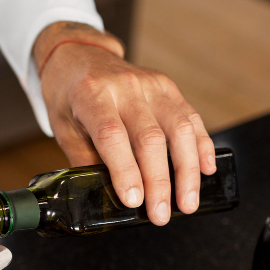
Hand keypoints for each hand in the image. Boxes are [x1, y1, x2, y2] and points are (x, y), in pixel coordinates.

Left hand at [34, 22, 216, 224]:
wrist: (78, 54)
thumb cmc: (68, 95)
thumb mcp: (63, 128)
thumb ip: (84, 160)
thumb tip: (105, 196)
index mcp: (92, 95)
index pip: (113, 136)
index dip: (125, 171)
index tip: (134, 200)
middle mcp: (125, 88)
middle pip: (150, 138)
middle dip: (159, 182)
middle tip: (160, 215)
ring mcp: (151, 85)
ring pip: (179, 129)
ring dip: (187, 171)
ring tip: (187, 203)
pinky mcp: (167, 87)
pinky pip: (191, 117)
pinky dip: (202, 145)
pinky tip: (206, 170)